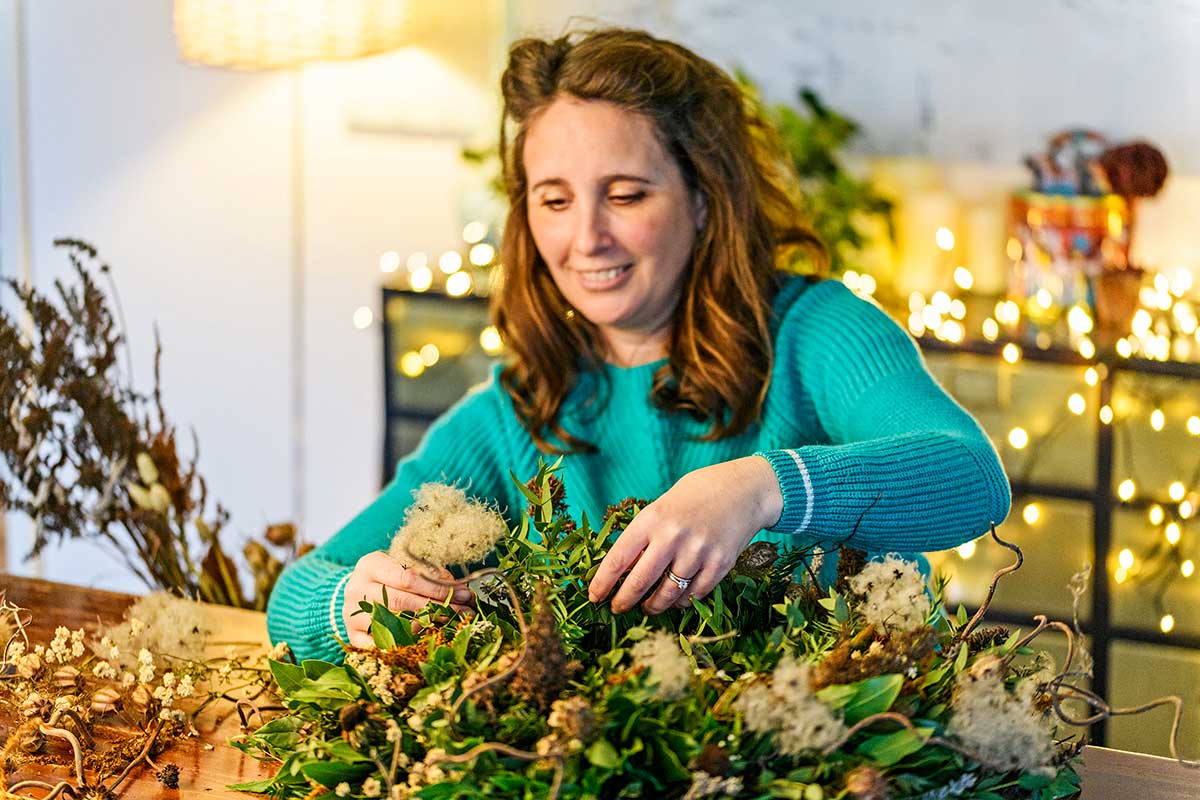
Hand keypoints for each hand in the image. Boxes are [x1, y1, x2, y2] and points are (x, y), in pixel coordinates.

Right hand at [342, 552, 473, 646]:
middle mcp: (356, 588)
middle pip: (402, 601)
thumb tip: (460, 591)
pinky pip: (380, 644)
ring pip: (393, 623)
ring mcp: (351, 613)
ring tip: (452, 627)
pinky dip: (402, 645)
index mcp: (370, 565)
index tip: (464, 594)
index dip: (438, 588)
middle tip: (465, 613)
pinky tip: (424, 645)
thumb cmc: (390, 575)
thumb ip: (429, 574)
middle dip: (438, 608)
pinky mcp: (352, 634)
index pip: (408, 578)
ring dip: (426, 627)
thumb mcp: (405, 566)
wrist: (359, 590)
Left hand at [587, 456, 782, 614]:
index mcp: (652, 519)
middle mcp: (673, 536)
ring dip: (654, 606)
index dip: (602, 582)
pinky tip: (677, 599)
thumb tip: (622, 570)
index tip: (593, 596)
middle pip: (640, 582)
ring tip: (648, 607)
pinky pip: (694, 595)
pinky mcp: (720, 564)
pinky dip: (682, 601)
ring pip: (668, 593)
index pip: (619, 558)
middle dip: (624, 601)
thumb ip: (645, 536)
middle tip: (616, 608)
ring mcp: (698, 552)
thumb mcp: (663, 508)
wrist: (742, 490)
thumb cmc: (694, 496)